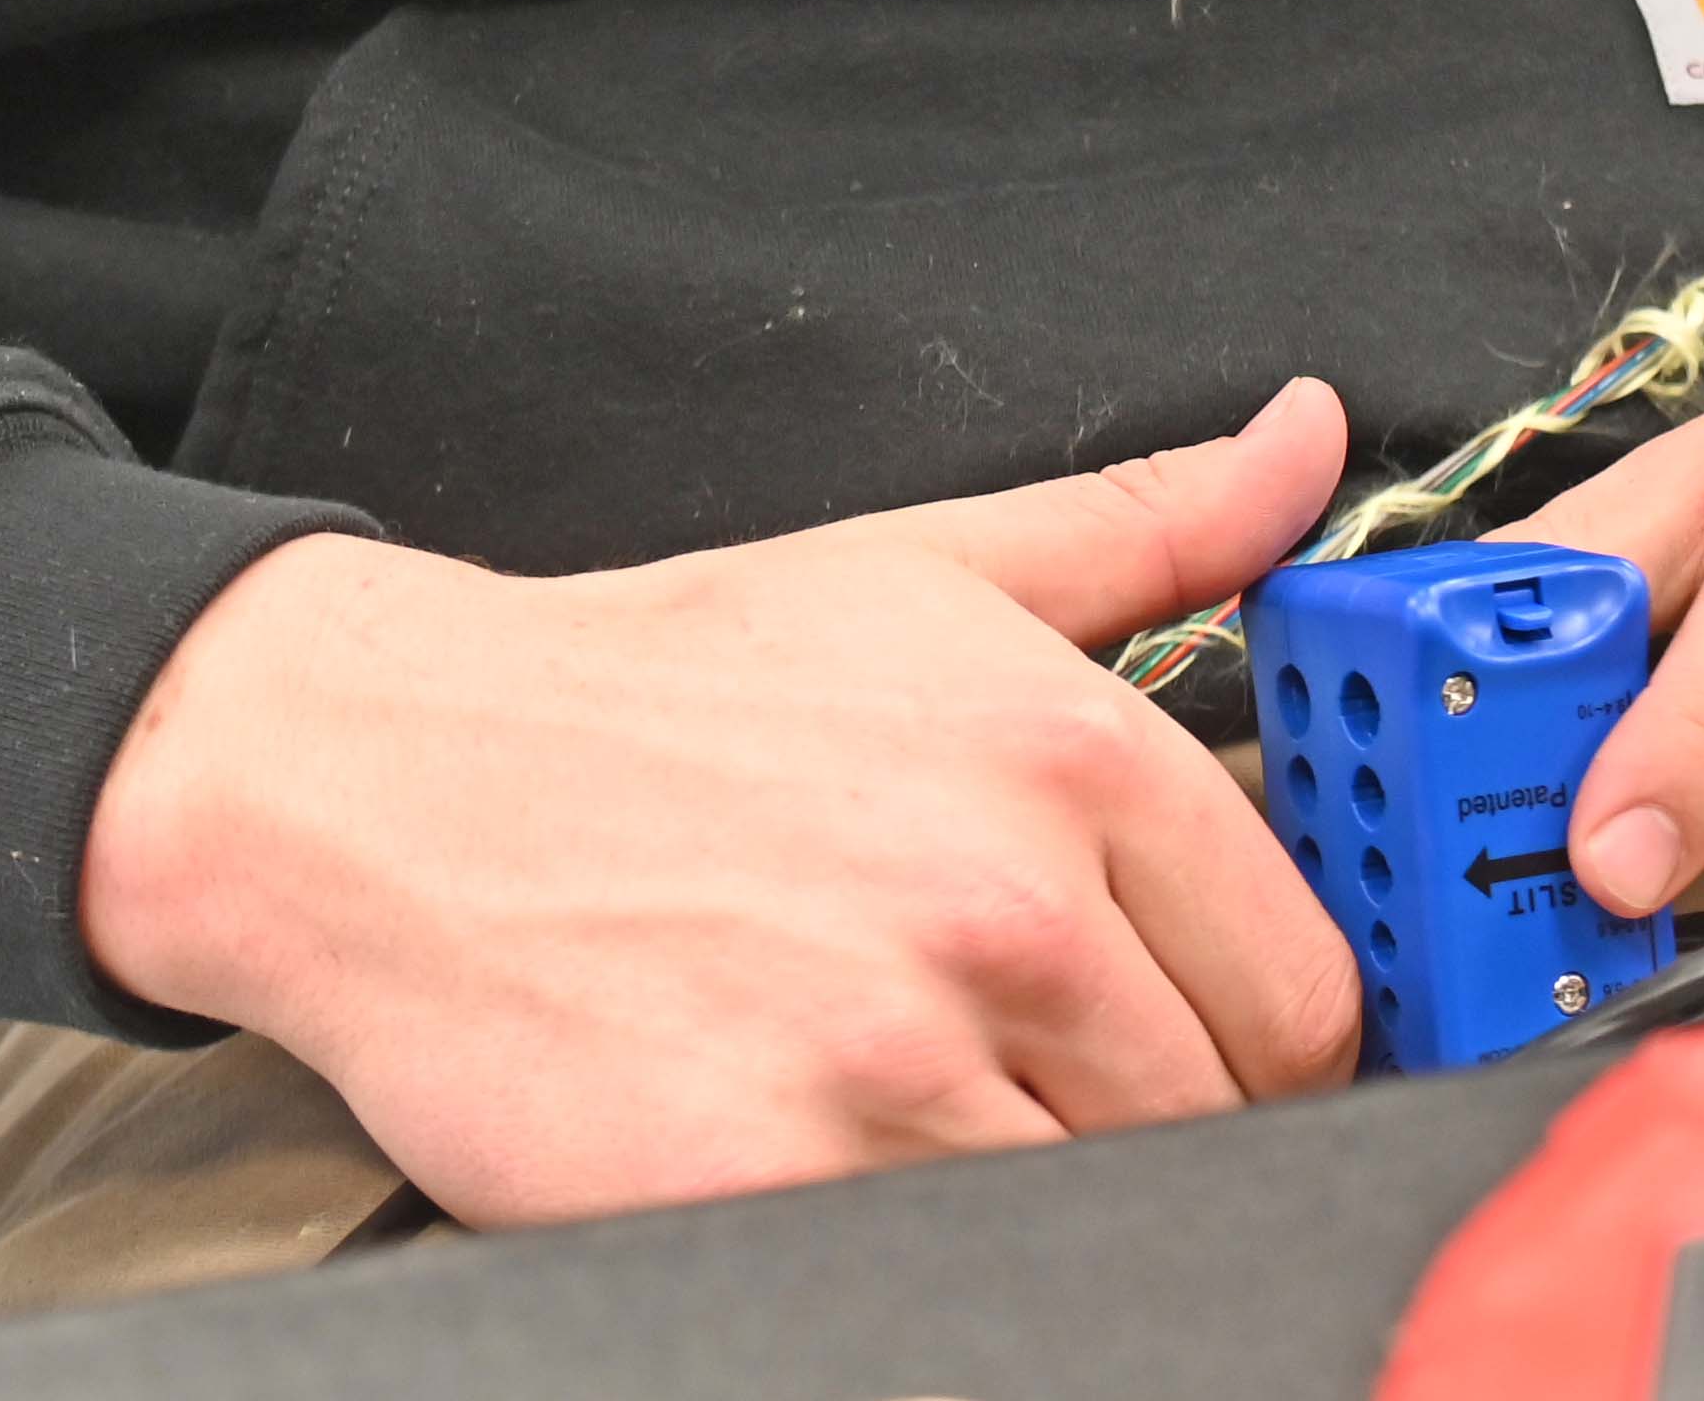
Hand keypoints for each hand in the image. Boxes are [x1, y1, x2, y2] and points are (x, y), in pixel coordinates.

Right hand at [80, 378, 1363, 1226]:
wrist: (394, 782)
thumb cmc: (665, 692)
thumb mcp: (934, 568)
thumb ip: (1156, 524)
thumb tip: (1309, 442)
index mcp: (1069, 753)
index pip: (1300, 981)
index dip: (1268, 1029)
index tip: (1215, 1030)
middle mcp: (1004, 900)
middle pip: (1213, 1110)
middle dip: (1153, 1107)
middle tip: (1043, 1070)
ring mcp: (891, 1054)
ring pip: (1094, 1197)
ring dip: (1043, 1175)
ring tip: (937, 1103)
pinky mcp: (771, 1180)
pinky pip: (951, 1261)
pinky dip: (930, 1241)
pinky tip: (852, 1156)